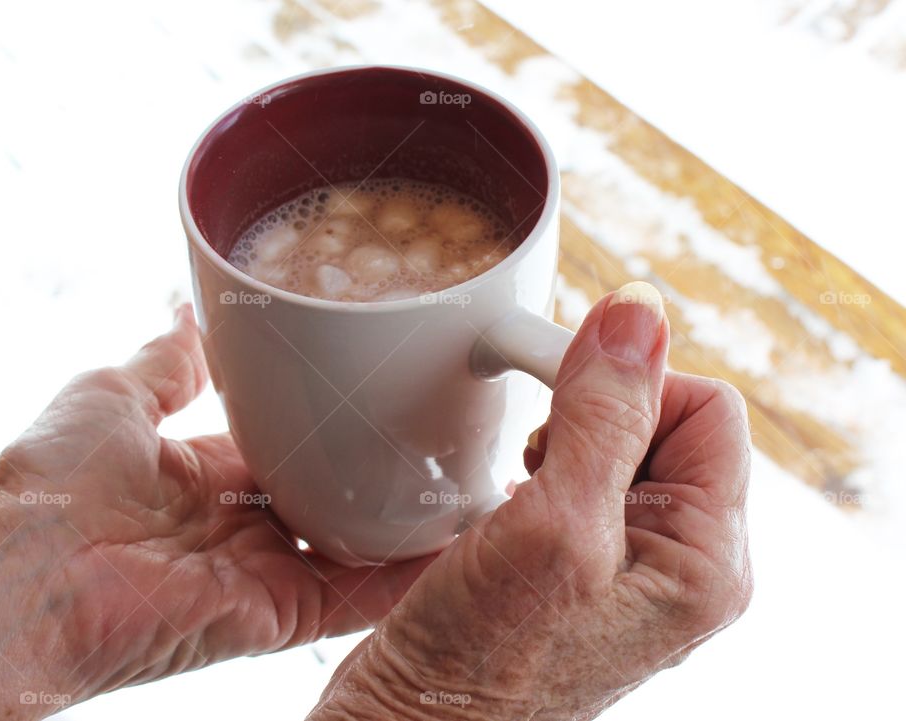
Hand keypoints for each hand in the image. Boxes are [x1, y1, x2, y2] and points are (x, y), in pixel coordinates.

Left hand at [0, 305, 432, 719]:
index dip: (331, 425)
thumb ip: (164, 364)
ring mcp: (263, 574)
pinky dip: (409, 574)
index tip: (380, 393)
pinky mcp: (279, 613)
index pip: (287, 450)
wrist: (21, 577)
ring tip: (471, 481)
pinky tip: (459, 541)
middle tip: (446, 434)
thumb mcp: (111, 396)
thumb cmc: (46, 488)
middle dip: (383, 472)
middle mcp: (240, 529)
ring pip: (355, 548)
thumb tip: (190, 316)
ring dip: (409, 522)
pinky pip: (358, 597)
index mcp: (205, 480)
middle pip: (330, 497)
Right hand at [310, 282, 752, 719]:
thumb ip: (606, 415)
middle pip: (663, 420)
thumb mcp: (558, 527)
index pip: (707, 408)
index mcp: (706, 557)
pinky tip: (507, 502)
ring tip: (520, 493)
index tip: (565, 399)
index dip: (636, 388)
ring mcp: (626, 562)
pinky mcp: (578, 562)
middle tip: (537, 465)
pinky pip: (576, 478)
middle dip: (594, 418)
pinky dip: (537, 470)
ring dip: (560, 443)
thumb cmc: (483, 662)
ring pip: (613, 443)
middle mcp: (677, 559)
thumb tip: (638, 312)